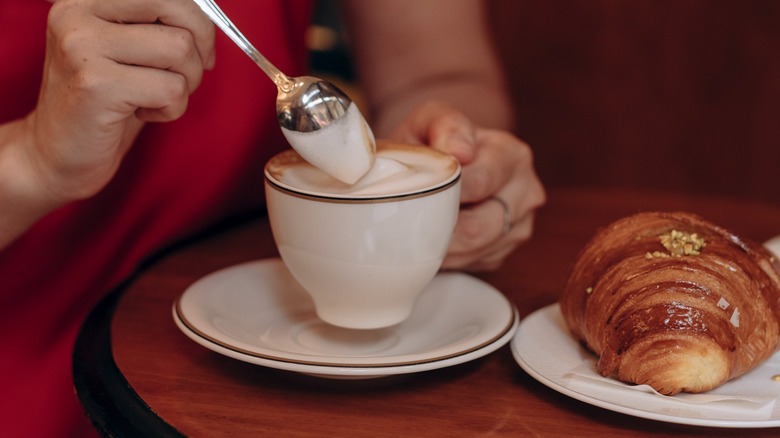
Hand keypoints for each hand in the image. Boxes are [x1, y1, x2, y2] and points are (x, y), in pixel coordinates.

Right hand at [19, 0, 214, 203]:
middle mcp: (78, 14)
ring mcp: (82, 47)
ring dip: (185, 83)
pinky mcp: (96, 84)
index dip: (196, 20)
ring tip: (156, 97)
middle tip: (189, 76)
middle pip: (175, 8)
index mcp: (86, 0)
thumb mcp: (129, 53)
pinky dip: (172, 109)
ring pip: (180, 49)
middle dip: (199, 47)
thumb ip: (158, 27)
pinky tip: (142, 113)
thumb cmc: (105, 104)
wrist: (57, 153)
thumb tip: (207, 19)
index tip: (201, 49)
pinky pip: (171, 89)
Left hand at [389, 101, 545, 270]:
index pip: (480, 183)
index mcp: (513, 155)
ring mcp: (520, 226)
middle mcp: (527, 192)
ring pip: (474, 250)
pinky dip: (448, 256)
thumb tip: (461, 150)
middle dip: (439, 225)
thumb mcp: (431, 121)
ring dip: (440, 244)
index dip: (443, 191)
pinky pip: (473, 264)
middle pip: (479, 227)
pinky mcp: (505, 252)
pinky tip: (435, 237)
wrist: (441, 166)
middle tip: (411, 217)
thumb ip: (444, 124)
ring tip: (418, 227)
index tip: (419, 190)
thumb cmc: (434, 144)